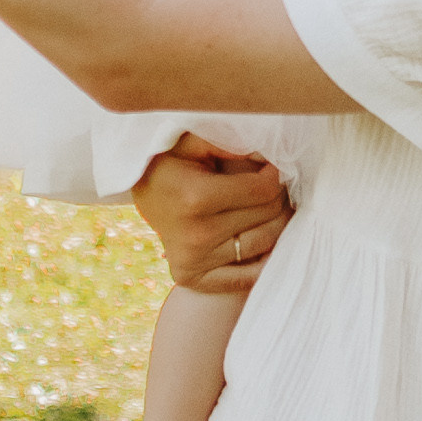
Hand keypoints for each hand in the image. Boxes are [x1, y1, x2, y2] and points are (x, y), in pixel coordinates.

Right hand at [131, 133, 292, 291]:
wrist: (143, 195)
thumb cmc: (172, 163)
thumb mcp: (192, 143)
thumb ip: (228, 142)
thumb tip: (264, 155)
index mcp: (196, 197)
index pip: (262, 191)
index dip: (274, 176)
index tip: (270, 169)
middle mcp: (197, 234)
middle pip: (267, 216)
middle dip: (278, 196)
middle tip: (273, 186)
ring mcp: (195, 260)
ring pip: (265, 244)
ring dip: (277, 222)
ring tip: (271, 207)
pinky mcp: (193, 278)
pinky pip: (247, 278)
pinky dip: (264, 260)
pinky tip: (263, 239)